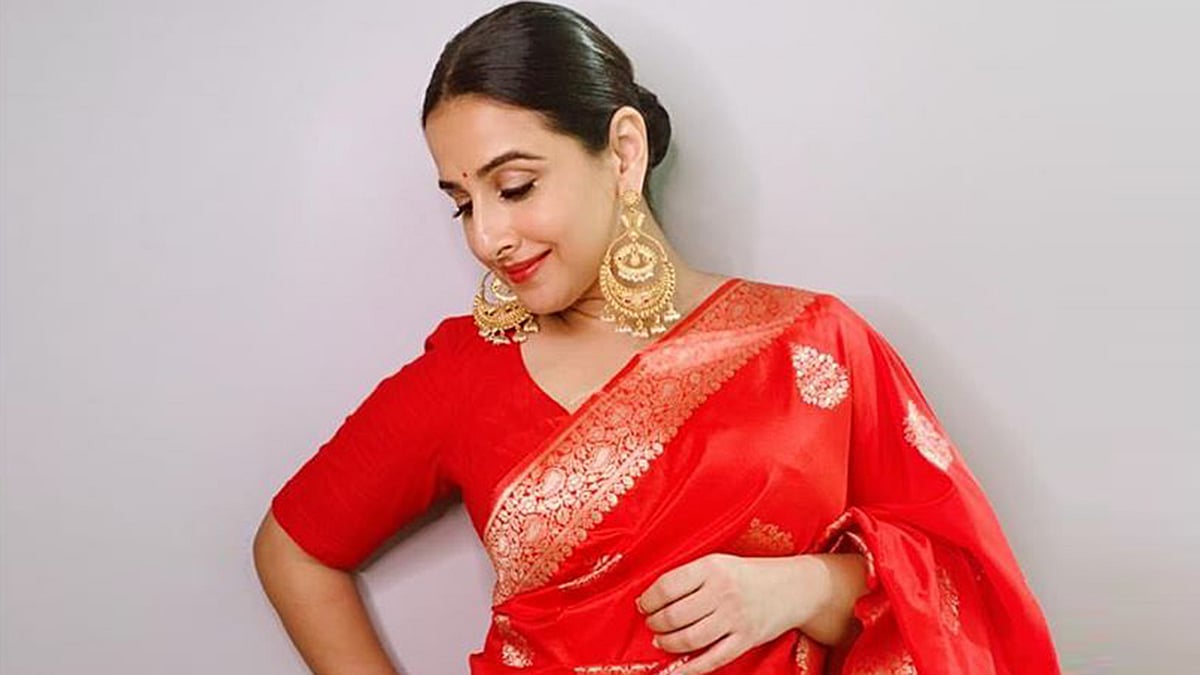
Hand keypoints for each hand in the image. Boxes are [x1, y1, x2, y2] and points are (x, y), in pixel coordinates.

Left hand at [635, 553, 825, 673]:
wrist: (794, 587)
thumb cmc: (750, 574)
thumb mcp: (719, 563)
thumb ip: (690, 577)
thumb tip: (654, 597)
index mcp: (712, 568)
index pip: (668, 587)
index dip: (649, 599)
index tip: (644, 604)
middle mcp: (723, 593)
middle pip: (675, 615)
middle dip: (655, 623)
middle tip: (651, 623)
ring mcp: (735, 619)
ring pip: (689, 639)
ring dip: (667, 643)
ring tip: (660, 640)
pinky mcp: (745, 640)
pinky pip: (712, 659)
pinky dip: (690, 668)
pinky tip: (677, 669)